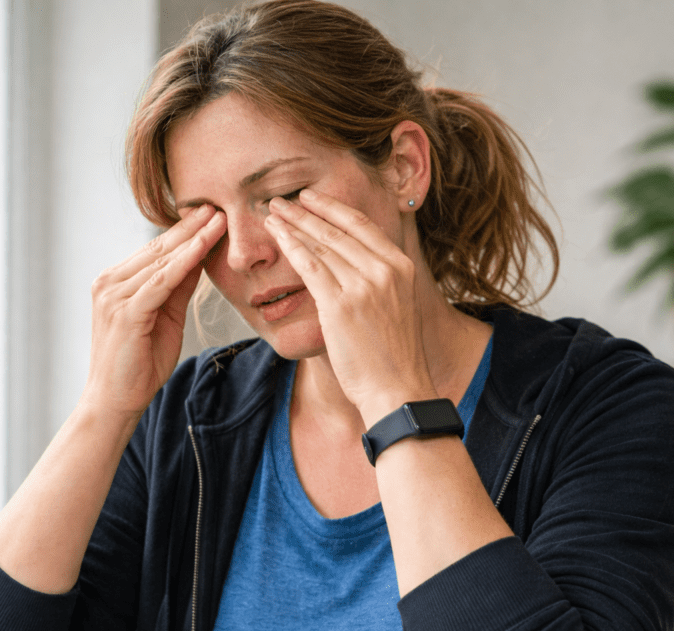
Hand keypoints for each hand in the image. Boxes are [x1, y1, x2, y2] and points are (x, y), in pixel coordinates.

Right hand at [82, 205, 225, 416]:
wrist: (115, 401)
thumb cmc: (139, 365)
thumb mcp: (165, 318)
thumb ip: (178, 288)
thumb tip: (199, 258)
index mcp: (116, 282)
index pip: (156, 250)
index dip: (185, 231)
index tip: (211, 212)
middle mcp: (110, 282)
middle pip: (158, 248)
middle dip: (191, 226)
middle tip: (219, 203)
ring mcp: (114, 295)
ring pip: (161, 260)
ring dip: (193, 238)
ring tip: (220, 217)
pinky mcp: (125, 311)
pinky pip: (161, 280)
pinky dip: (185, 261)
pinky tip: (204, 246)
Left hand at [265, 190, 434, 424]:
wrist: (397, 389)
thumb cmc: (392, 356)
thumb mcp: (396, 305)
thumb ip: (379, 280)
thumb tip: (353, 264)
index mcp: (401, 266)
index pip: (362, 225)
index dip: (333, 208)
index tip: (311, 197)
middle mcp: (384, 270)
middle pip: (337, 230)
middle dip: (305, 212)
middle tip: (281, 200)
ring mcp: (363, 286)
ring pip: (321, 245)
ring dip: (293, 225)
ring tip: (272, 214)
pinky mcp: (341, 305)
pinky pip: (310, 267)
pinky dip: (291, 247)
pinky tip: (277, 235)